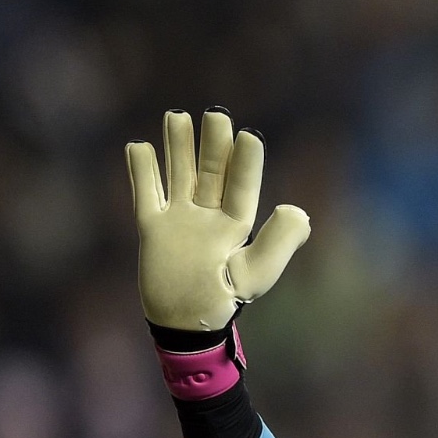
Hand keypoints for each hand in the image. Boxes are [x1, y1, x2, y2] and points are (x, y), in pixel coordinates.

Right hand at [125, 109, 310, 330]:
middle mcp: (208, 217)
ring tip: (177, 116)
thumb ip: (278, 243)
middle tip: (217, 115)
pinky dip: (142, 172)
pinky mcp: (153, 229)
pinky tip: (139, 146)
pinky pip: (146, 195)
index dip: (246, 163)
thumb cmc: (223, 299)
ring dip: (178, 148)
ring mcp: (180, 220)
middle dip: (213, 145)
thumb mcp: (256, 273)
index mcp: (236, 225)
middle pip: (210, 173)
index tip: (250, 136)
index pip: (241, 187)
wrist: (185, 323)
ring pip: (179, 175)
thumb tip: (298, 211)